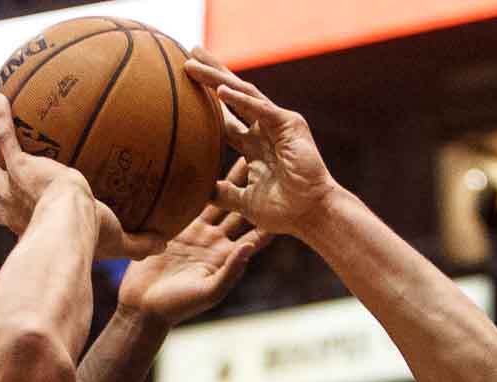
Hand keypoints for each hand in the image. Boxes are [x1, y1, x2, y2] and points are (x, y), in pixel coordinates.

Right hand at [0, 94, 164, 259]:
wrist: (71, 225)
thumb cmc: (91, 239)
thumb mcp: (117, 243)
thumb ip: (139, 244)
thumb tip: (165, 243)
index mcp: (30, 226)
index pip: (14, 221)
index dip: (9, 214)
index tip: (10, 207)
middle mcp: (14, 208)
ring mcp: (12, 186)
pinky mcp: (19, 166)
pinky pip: (6, 136)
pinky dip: (2, 117)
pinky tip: (1, 97)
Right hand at [117, 160, 271, 325]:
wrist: (143, 306)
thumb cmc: (178, 305)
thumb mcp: (208, 291)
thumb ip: (230, 271)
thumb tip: (250, 247)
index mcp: (229, 256)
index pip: (257, 232)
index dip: (272, 214)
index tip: (289, 192)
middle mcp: (217, 241)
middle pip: (240, 207)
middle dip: (253, 185)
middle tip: (268, 158)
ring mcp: (197, 232)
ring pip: (217, 197)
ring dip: (227, 176)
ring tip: (239, 149)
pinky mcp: (175, 225)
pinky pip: (190, 199)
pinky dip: (198, 182)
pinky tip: (202, 160)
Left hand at [184, 48, 337, 238]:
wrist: (311, 215)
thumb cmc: (284, 211)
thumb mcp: (245, 202)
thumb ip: (224, 193)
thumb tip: (199, 193)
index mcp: (256, 145)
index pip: (226, 118)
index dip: (206, 102)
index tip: (184, 87)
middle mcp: (265, 129)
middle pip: (232, 95)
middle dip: (211, 73)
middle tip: (189, 52)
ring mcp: (278, 123)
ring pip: (243, 93)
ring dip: (217, 78)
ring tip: (195, 60)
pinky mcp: (289, 125)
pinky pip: (260, 109)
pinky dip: (241, 100)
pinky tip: (220, 90)